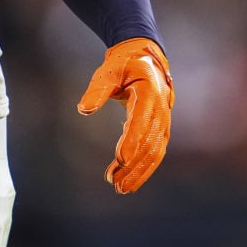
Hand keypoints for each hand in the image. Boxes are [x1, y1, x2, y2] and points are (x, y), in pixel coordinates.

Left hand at [77, 38, 173, 193]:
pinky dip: (144, 168)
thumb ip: (98, 90)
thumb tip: (84, 109)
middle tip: (114, 182)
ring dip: (139, 171)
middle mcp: (160, 109)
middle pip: (149, 142)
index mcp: (149, 91)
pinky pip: (155, 152)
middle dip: (133, 164)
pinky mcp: (160, 129)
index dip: (132, 140)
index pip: (141, 120)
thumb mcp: (109, 71)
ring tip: (120, 187)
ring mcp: (163, 120)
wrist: (145, 59)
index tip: (121, 159)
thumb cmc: (124, 65)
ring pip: (154, 151)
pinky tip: (129, 180)